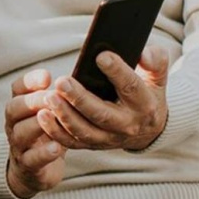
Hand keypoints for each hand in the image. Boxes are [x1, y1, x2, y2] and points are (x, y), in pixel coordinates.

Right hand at [4, 69, 66, 198]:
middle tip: (53, 97)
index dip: (30, 81)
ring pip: (20, 132)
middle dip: (33, 101)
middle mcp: (14, 123)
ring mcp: (18, 144)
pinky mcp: (27, 165)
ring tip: (54, 119)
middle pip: (14, 107)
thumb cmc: (47, 133)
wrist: (33, 169)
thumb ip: (61, 96)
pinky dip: (43, 153)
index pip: (18, 88)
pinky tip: (57, 147)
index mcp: (20, 106)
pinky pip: (31, 158)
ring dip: (37, 124)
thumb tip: (88, 73)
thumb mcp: (51, 112)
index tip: (48, 76)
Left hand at [39, 45, 169, 150]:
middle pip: (101, 114)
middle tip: (62, 82)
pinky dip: (55, 132)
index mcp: (144, 104)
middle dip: (80, 99)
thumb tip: (143, 53)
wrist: (147, 127)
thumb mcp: (157, 76)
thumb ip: (155, 61)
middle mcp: (127, 125)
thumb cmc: (147, 92)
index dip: (117, 72)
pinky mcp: (93, 145)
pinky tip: (42, 115)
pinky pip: (72, 142)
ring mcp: (108, 138)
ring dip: (64, 116)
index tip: (101, 56)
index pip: (131, 87)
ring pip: (84, 131)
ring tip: (49, 97)